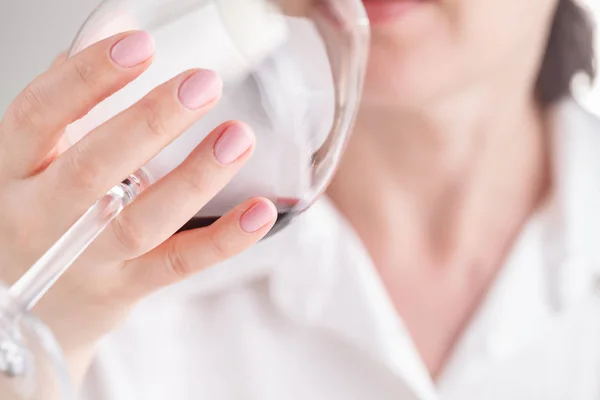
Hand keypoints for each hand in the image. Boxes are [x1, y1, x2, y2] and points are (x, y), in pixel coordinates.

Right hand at [0, 31, 276, 382]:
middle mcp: (43, 217)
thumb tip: (114, 27)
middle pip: (93, 169)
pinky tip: (260, 211)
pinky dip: (223, 240)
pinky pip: (178, 265)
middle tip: (204, 85)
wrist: (30, 303)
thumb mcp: (37, 156)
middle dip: (151, 123)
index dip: (87, 77)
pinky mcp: (125, 289)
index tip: (139, 45)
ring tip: (238, 138)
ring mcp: (85, 259)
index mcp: (15, 169)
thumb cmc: (40, 213)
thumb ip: (74, 97)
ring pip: (140, 221)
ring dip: (194, 178)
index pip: (41, 114)